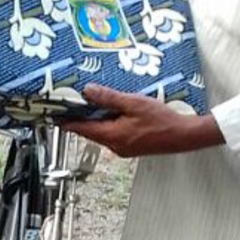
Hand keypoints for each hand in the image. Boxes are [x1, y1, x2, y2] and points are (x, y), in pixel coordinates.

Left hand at [62, 84, 223, 157]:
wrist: (184, 135)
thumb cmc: (162, 121)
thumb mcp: (132, 103)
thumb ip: (109, 98)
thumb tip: (88, 91)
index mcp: (112, 136)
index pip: (82, 129)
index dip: (68, 122)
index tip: (55, 116)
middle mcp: (115, 146)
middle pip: (91, 132)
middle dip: (80, 119)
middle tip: (70, 106)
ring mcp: (124, 148)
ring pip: (102, 133)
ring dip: (95, 120)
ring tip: (89, 105)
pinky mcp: (132, 146)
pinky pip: (113, 134)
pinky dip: (108, 124)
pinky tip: (112, 113)